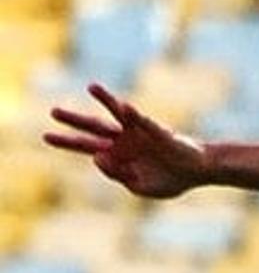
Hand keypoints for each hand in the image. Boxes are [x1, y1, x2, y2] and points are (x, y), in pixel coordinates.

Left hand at [44, 83, 208, 198]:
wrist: (199, 172)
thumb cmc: (171, 179)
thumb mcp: (138, 186)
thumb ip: (115, 174)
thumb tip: (96, 157)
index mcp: (118, 154)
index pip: (86, 146)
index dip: (66, 141)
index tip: (46, 136)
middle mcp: (125, 140)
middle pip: (94, 127)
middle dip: (74, 120)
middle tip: (54, 111)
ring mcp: (140, 132)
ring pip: (118, 114)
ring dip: (105, 100)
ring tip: (92, 86)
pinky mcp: (158, 131)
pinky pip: (143, 121)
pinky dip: (134, 114)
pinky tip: (124, 106)